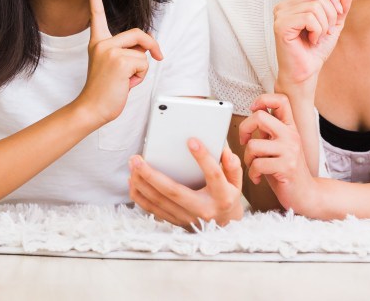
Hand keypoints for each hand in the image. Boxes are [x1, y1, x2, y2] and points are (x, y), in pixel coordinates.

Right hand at [75, 0, 163, 127]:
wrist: (92, 109)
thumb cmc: (104, 90)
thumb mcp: (114, 65)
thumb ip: (126, 51)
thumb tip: (145, 47)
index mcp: (97, 42)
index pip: (97, 15)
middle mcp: (102, 43)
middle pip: (139, 33)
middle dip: (152, 46)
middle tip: (158, 56)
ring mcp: (110, 51)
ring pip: (143, 53)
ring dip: (141, 69)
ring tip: (125, 80)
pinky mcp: (120, 61)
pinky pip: (144, 64)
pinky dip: (140, 77)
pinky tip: (125, 84)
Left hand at [128, 140, 243, 227]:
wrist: (224, 227)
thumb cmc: (227, 198)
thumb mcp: (236, 182)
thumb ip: (233, 166)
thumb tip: (225, 152)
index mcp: (222, 196)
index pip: (213, 175)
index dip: (203, 158)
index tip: (191, 141)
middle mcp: (203, 209)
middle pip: (174, 191)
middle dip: (153, 175)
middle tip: (138, 159)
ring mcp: (187, 218)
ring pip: (159, 202)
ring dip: (142, 184)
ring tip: (133, 166)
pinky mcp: (176, 221)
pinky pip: (153, 210)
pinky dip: (141, 196)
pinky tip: (133, 182)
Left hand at [239, 93, 318, 212]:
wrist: (305, 194)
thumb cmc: (287, 170)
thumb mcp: (279, 146)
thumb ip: (269, 131)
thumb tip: (254, 114)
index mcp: (290, 128)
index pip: (281, 100)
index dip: (263, 99)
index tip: (253, 109)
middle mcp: (291, 135)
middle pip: (260, 116)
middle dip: (245, 129)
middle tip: (244, 141)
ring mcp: (290, 151)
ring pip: (254, 144)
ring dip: (247, 158)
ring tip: (253, 166)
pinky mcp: (286, 167)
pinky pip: (257, 165)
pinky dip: (252, 173)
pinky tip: (258, 177)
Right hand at [273, 0, 352, 92]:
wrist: (306, 72)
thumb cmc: (316, 49)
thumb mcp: (334, 24)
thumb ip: (341, 6)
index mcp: (294, 2)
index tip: (337, 16)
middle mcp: (284, 5)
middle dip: (331, 14)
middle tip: (326, 32)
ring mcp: (280, 14)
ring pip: (315, 6)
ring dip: (324, 25)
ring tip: (318, 37)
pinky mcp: (281, 25)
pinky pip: (308, 17)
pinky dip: (317, 30)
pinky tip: (312, 40)